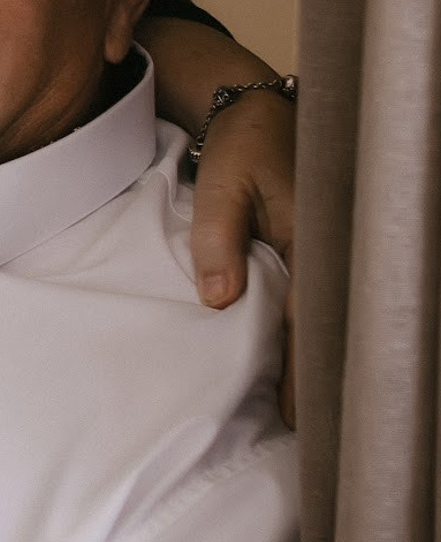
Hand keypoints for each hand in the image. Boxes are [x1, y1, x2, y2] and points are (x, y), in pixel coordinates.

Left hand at [187, 86, 297, 425]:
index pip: (308, 320)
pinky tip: (293, 360)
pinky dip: (301, 331)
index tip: (295, 413)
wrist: (254, 110)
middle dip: (318, 377)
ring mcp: (317, 251)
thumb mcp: (223, 186)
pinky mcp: (306, 249)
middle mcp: (321, 252)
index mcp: (309, 241)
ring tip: (303, 412)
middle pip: (323, 328)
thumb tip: (219, 300)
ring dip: (311, 357)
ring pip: (317, 317)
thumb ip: (219, 241)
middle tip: (305, 431)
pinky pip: (307, 299)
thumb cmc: (241, 146)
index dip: (303, 369)